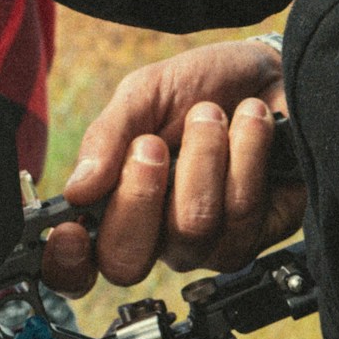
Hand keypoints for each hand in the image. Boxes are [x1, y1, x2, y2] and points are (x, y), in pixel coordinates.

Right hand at [47, 38, 302, 292]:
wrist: (271, 70)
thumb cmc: (202, 87)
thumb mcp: (144, 95)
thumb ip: (106, 138)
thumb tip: (77, 192)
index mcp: (117, 209)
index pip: (80, 268)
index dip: (67, 264)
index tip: (71, 230)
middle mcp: (160, 238)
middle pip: (128, 263)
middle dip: (139, 196)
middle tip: (152, 144)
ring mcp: (209, 243)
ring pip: (192, 228)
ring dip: (203, 156)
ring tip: (212, 114)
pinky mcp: (259, 233)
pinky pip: (243, 213)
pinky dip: (246, 153)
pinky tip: (250, 122)